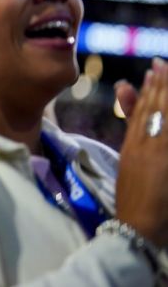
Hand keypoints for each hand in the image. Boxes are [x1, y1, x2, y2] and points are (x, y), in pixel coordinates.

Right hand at [114, 60, 167, 247]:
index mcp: (132, 146)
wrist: (137, 228)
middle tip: (164, 63)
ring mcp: (157, 154)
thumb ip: (131, 135)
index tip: (157, 69)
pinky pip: (164, 133)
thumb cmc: (135, 201)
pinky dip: (166, 118)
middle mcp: (144, 146)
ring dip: (166, 97)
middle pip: (154, 109)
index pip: (142, 110)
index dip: (150, 89)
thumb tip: (127, 110)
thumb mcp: (128, 165)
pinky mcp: (163, 162)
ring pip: (163, 118)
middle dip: (161, 85)